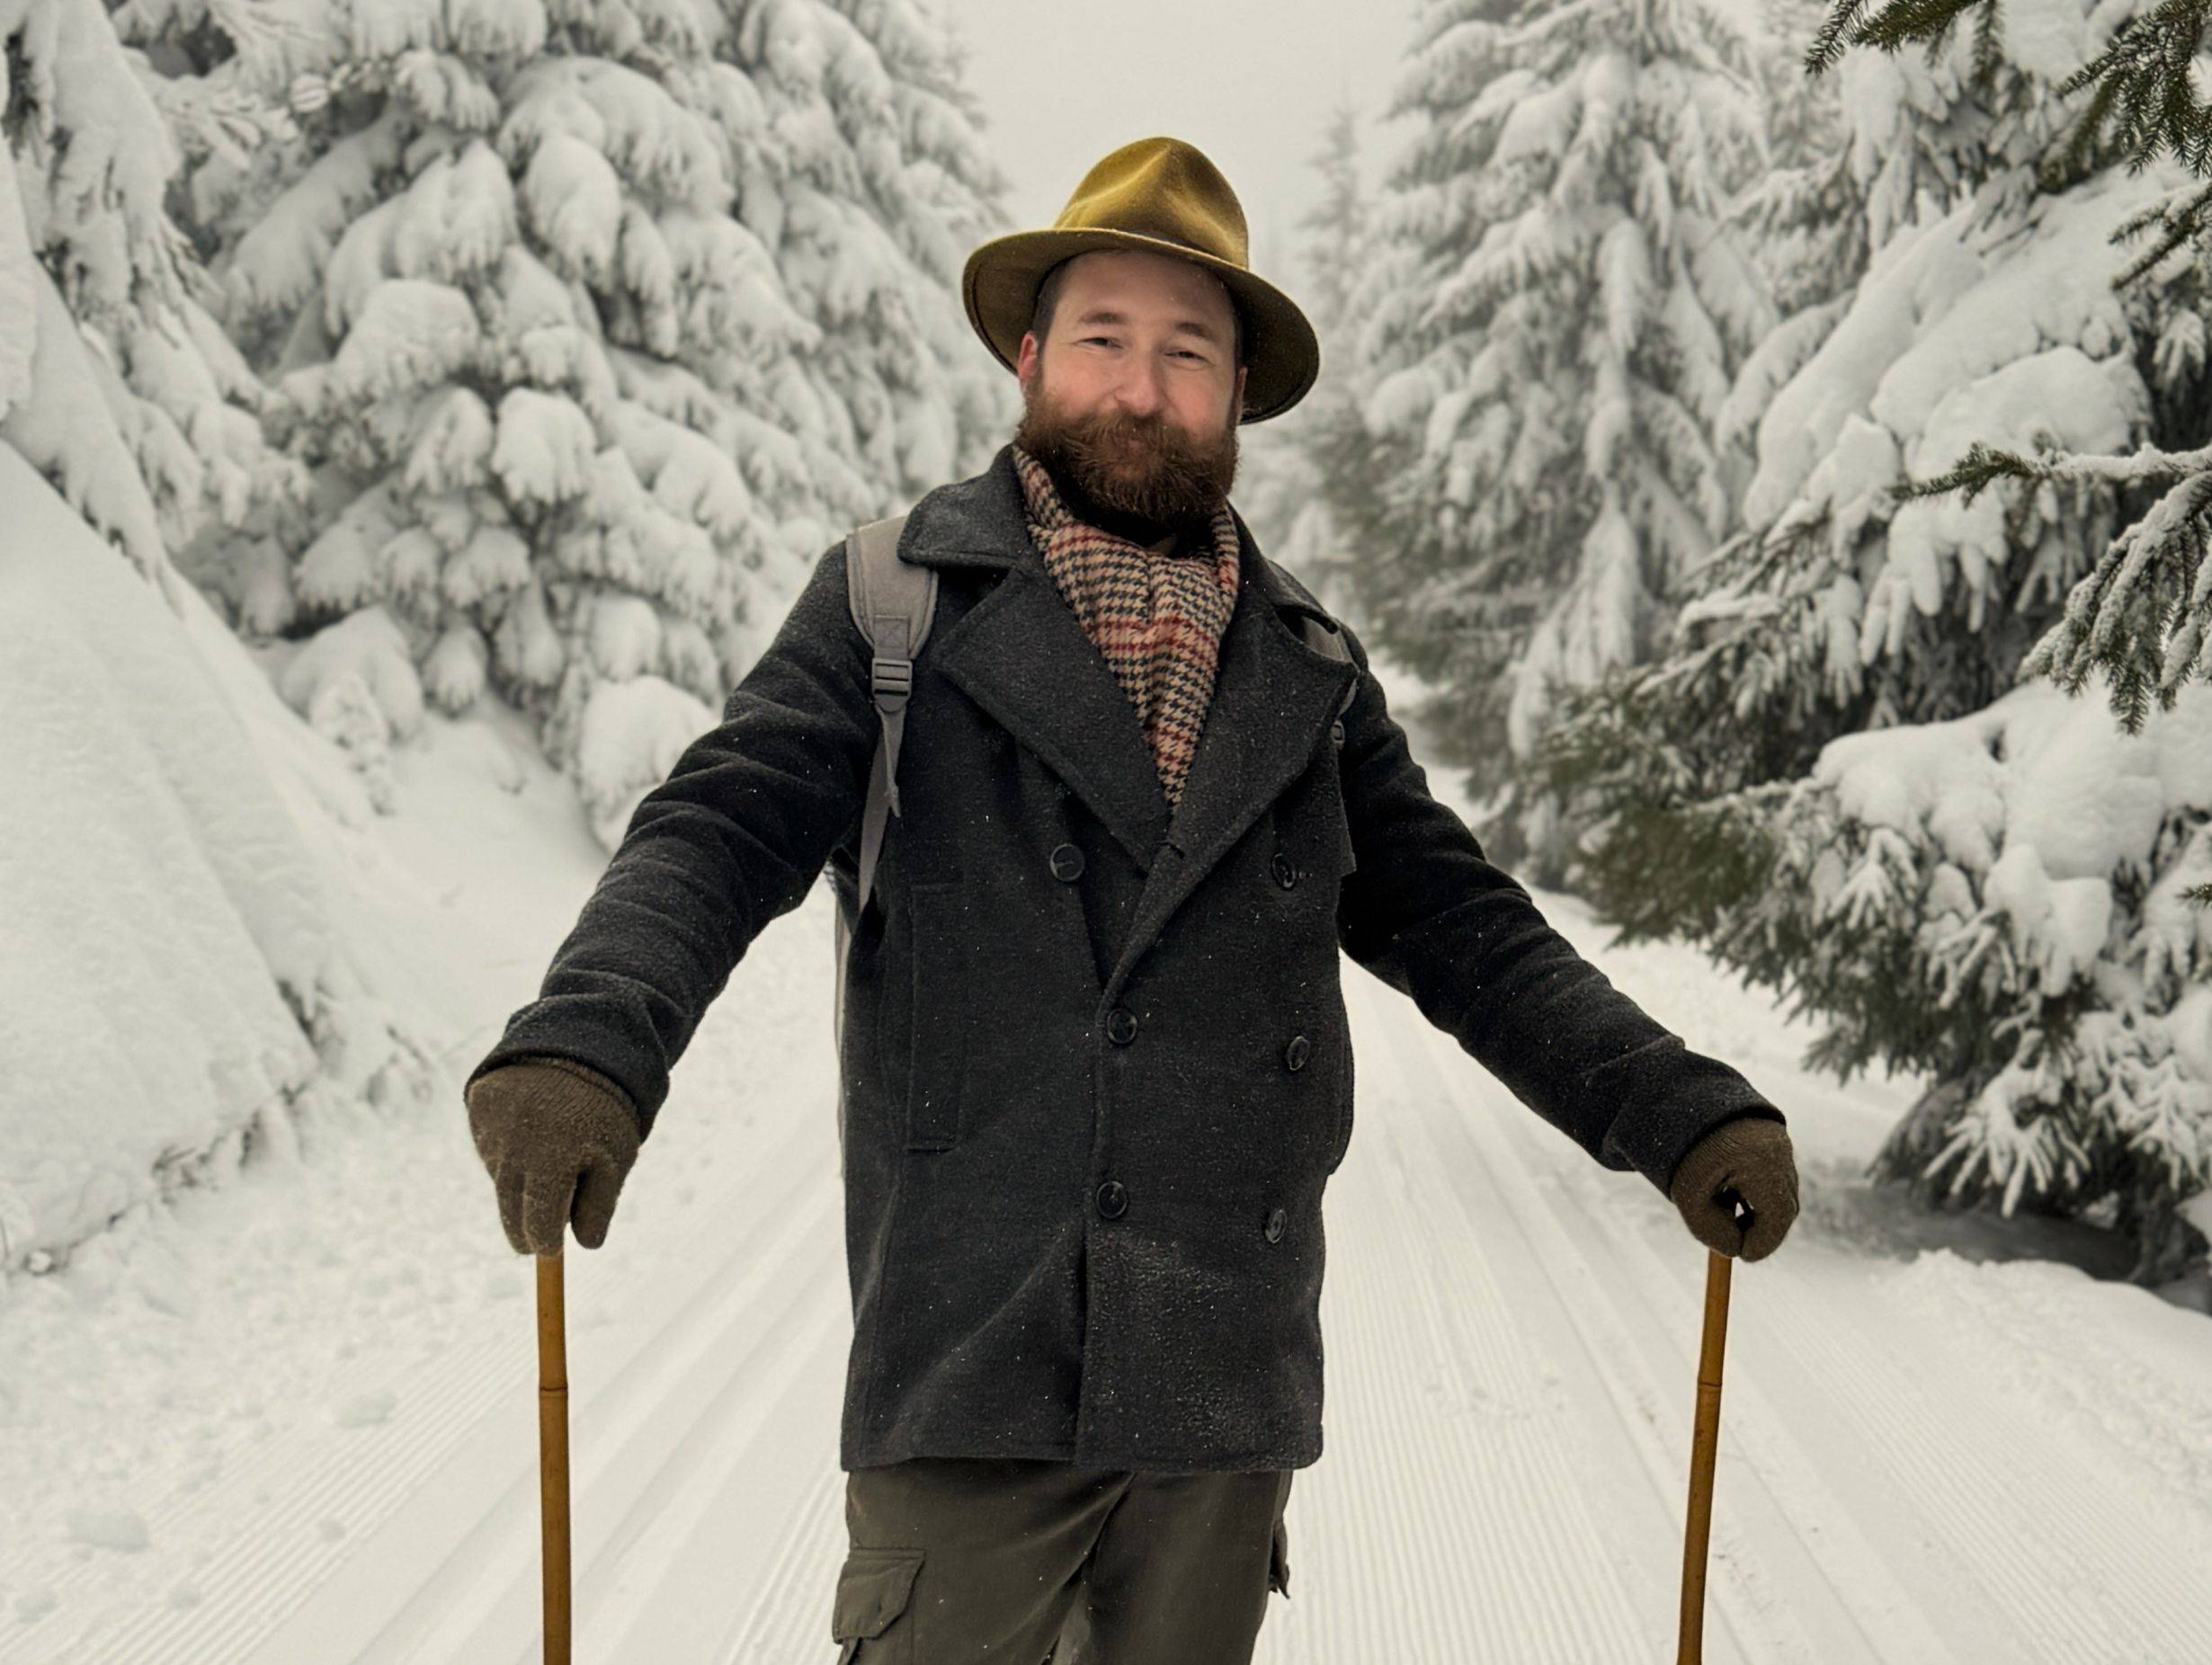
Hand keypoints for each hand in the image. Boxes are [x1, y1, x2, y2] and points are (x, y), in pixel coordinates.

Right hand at [465, 1057, 640, 1254]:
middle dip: (521, 1228)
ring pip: (500, 1174)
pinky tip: (526, 1130)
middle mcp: (515, 1145)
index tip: (546, 1251)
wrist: (580, 1042)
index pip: (539, 1220)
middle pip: (510, 1206)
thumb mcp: (616, 1157)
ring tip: (545, 1157)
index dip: (543, 1242)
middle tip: (530, 1242)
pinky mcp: (478, 1106)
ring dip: (517, 1181)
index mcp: (553, 1160)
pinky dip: (505, 1147)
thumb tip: (586, 1245)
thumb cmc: (604, 1109)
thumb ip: (600, 1204)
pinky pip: (488, 1143)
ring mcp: (491, 1124)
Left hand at [1667, 1116, 1798, 1260]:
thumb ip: (1713, 1231)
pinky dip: (1759, 1189)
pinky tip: (1732, 1189)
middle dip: (1764, 1228)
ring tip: (1728, 1208)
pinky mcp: (1774, 1136)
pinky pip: (1775, 1172)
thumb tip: (1738, 1251)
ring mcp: (1779, 1140)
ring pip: (1781, 1189)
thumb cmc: (1682, 1152)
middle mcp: (1778, 1150)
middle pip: (1785, 1205)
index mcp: (1760, 1162)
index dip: (1763, 1243)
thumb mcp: (1689, 1197)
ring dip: (1761, 1208)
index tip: (1745, 1257)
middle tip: (1740, 1241)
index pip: (1777, 1217)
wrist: (1681, 1101)